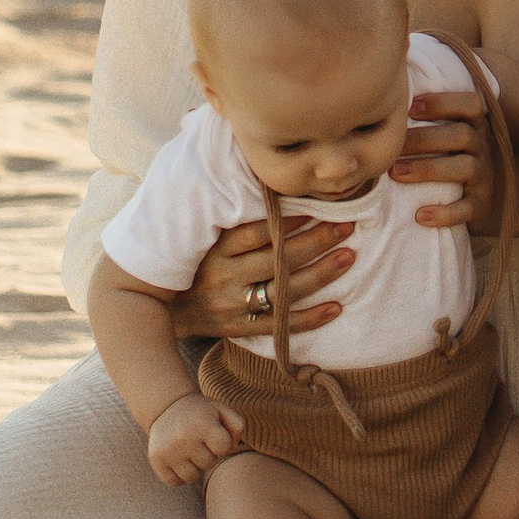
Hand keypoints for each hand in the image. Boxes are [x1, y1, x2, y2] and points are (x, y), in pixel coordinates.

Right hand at [147, 389, 243, 485]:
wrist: (167, 406)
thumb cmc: (201, 412)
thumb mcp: (222, 410)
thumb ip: (238, 426)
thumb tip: (233, 448)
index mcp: (202, 424)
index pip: (224, 448)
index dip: (222, 442)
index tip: (214, 433)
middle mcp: (183, 438)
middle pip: (209, 463)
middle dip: (208, 453)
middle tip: (200, 440)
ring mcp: (168, 450)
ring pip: (192, 477)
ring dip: (194, 466)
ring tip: (190, 450)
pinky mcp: (156, 460)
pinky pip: (175, 481)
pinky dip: (179, 475)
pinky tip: (179, 459)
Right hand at [170, 209, 352, 345]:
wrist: (170, 311)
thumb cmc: (199, 265)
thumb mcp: (209, 240)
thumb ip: (238, 220)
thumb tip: (279, 189)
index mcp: (216, 251)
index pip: (256, 233)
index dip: (287, 220)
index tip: (317, 206)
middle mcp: (225, 278)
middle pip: (276, 260)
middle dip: (315, 242)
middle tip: (346, 226)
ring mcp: (235, 306)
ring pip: (283, 291)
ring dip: (320, 274)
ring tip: (348, 257)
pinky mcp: (243, 329)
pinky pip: (281, 326)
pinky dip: (310, 318)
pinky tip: (337, 307)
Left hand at [394, 87, 502, 230]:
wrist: (477, 194)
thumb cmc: (447, 154)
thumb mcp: (446, 131)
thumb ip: (425, 116)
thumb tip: (387, 96)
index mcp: (474, 124)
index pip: (470, 105)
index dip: (442, 103)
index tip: (410, 108)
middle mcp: (483, 146)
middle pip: (462, 136)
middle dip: (425, 139)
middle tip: (394, 147)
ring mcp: (485, 176)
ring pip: (465, 168)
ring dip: (429, 169)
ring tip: (397, 173)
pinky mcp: (481, 205)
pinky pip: (468, 209)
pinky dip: (445, 213)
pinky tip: (420, 216)